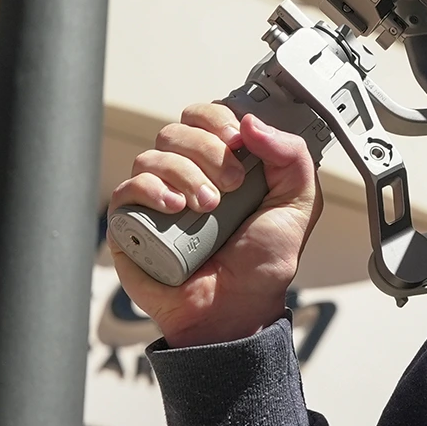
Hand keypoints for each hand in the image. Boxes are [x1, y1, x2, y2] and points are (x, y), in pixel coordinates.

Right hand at [109, 105, 323, 347]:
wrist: (237, 309)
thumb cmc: (262, 263)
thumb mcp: (299, 204)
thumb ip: (291, 156)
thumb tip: (252, 122)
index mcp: (223, 163)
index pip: (207, 116)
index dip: (220, 121)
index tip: (240, 144)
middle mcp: (187, 174)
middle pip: (178, 129)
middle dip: (208, 150)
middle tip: (232, 185)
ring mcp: (157, 197)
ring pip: (153, 155)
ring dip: (184, 174)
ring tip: (207, 207)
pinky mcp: (132, 223)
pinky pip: (127, 188)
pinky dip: (151, 190)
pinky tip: (175, 209)